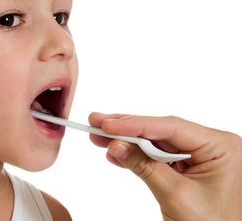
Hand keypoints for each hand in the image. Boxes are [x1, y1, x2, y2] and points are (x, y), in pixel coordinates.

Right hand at [89, 112, 241, 220]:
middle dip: (127, 130)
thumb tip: (116, 146)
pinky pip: (159, 157)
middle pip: (160, 131)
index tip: (107, 124)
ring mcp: (200, 156)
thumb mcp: (176, 196)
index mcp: (220, 146)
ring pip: (156, 143)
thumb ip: (144, 167)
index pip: (170, 127)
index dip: (135, 124)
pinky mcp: (189, 168)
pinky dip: (137, 157)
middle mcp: (211, 146)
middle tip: (97, 122)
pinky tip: (116, 154)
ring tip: (99, 137)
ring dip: (128, 142)